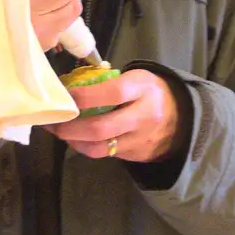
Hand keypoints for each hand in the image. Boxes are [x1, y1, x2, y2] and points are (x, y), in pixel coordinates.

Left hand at [48, 69, 182, 162]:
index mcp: (143, 89)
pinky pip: (106, 154)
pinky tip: (77, 139)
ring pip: (100, 148)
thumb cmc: (148, 92)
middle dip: (71, 127)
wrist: (180, 117)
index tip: (65, 96)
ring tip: (60, 133)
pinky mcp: (136, 155)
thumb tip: (70, 89)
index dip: (85, 96)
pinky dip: (87, 147)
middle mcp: (143, 116)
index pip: (113, 93)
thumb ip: (108, 83)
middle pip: (101, 127)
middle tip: (54, 123)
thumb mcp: (135, 78)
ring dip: (74, 142)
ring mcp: (140, 139)